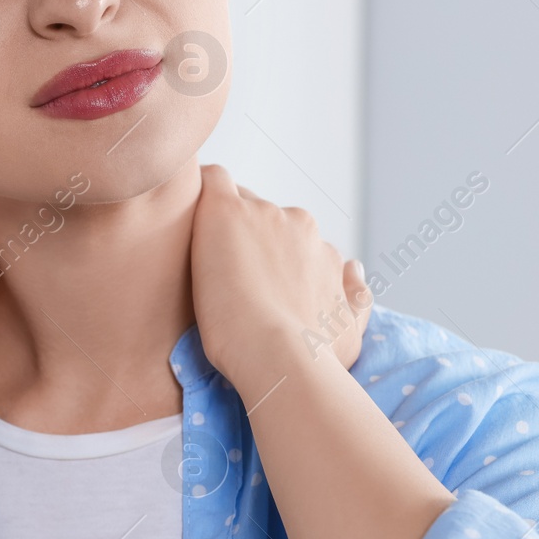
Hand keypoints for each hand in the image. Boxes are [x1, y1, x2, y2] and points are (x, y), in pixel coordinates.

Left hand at [190, 164, 370, 381]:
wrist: (279, 354)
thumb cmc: (314, 358)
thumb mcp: (350, 331)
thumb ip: (356, 297)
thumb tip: (354, 267)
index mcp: (322, 249)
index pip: (290, 236)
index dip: (265, 252)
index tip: (247, 274)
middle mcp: (298, 224)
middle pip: (261, 216)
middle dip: (243, 236)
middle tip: (218, 269)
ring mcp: (262, 214)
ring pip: (235, 203)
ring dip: (219, 224)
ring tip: (196, 256)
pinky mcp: (226, 211)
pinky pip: (213, 180)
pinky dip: (200, 190)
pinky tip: (182, 208)